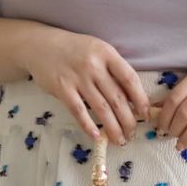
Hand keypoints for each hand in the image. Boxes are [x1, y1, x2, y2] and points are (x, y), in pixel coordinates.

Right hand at [24, 29, 151, 143]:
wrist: (40, 45)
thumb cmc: (74, 50)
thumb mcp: (97, 51)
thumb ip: (113, 70)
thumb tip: (132, 99)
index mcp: (107, 53)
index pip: (130, 79)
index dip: (140, 99)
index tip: (145, 115)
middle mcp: (94, 65)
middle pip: (117, 98)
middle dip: (128, 121)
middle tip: (132, 134)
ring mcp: (77, 77)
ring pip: (101, 108)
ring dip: (113, 128)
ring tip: (120, 140)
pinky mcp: (62, 88)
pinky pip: (79, 112)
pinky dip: (89, 126)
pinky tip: (97, 137)